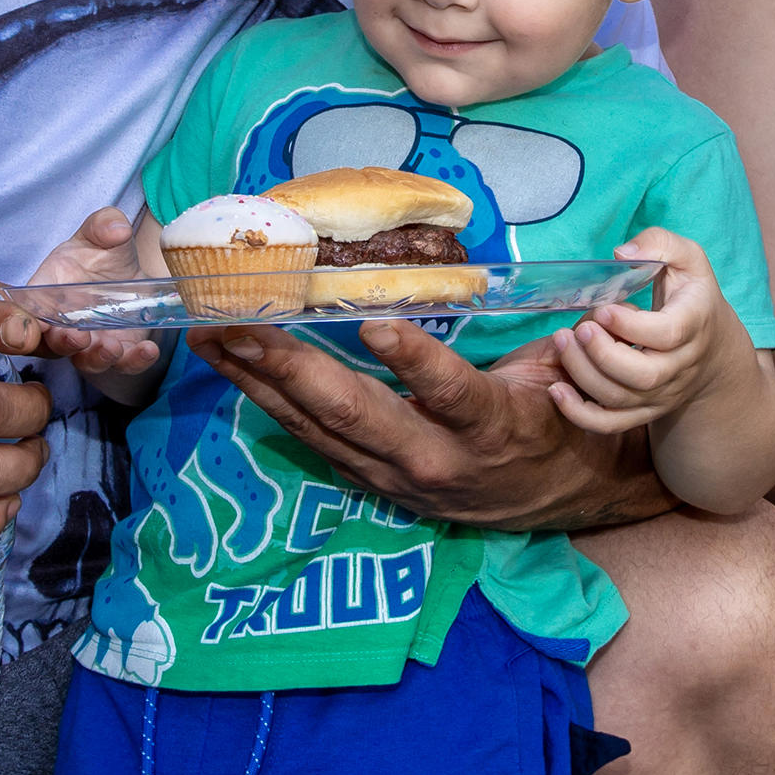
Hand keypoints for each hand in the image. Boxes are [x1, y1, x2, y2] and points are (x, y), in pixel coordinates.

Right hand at [23, 207, 159, 381]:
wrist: (128, 272)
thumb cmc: (99, 253)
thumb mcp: (100, 232)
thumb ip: (103, 225)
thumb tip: (115, 228)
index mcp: (46, 293)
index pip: (29, 313)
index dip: (29, 323)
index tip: (39, 325)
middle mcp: (62, 325)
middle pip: (53, 344)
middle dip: (64, 344)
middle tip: (78, 337)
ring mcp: (91, 342)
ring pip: (87, 361)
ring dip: (97, 358)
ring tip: (112, 348)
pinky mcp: (120, 350)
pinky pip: (125, 364)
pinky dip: (135, 361)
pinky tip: (148, 350)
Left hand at [186, 315, 672, 531]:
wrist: (560, 498)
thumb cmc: (558, 417)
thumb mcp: (562, 375)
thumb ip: (540, 335)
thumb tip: (542, 276)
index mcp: (494, 428)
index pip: (455, 393)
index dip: (416, 362)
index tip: (378, 324)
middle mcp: (436, 461)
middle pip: (356, 414)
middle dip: (290, 366)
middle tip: (239, 320)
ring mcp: (394, 476)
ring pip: (317, 428)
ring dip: (259, 380)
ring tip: (211, 334)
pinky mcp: (370, 480)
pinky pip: (310, 438)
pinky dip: (268, 400)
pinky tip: (232, 366)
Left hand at [550, 230, 744, 434]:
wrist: (713, 348)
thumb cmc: (691, 296)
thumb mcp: (688, 259)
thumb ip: (659, 244)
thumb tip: (621, 254)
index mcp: (694, 323)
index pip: (668, 335)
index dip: (633, 326)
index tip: (603, 308)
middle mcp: (681, 365)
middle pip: (644, 375)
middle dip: (604, 355)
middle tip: (578, 329)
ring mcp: (663, 392)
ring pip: (622, 399)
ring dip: (585, 376)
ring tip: (562, 343)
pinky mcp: (645, 409)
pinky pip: (612, 423)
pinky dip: (581, 415)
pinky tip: (556, 390)